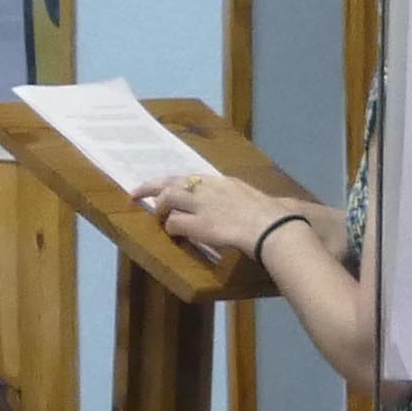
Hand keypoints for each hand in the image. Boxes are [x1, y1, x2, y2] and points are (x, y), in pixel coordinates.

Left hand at [138, 171, 287, 266]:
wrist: (274, 228)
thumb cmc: (275, 218)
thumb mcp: (258, 202)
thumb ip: (246, 203)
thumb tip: (250, 210)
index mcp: (225, 182)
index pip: (193, 177)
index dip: (175, 181)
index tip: (164, 184)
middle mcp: (211, 188)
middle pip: (173, 181)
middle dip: (152, 186)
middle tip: (137, 192)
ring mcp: (204, 205)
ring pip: (169, 197)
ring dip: (161, 208)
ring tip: (157, 216)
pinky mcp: (200, 224)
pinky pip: (175, 223)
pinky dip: (171, 227)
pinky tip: (173, 233)